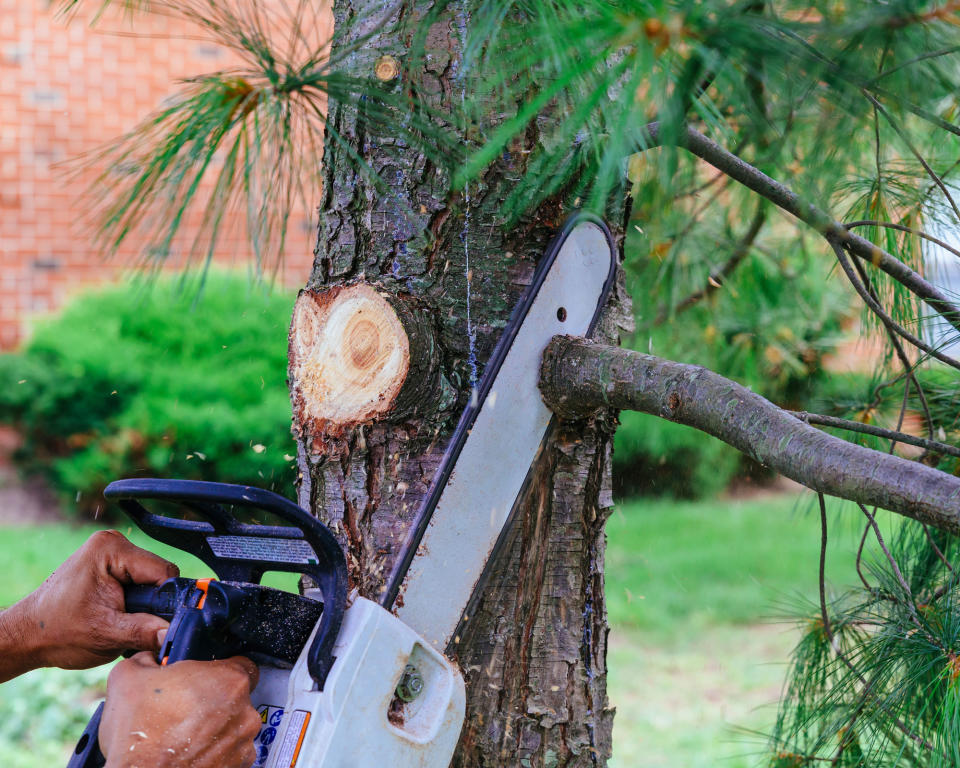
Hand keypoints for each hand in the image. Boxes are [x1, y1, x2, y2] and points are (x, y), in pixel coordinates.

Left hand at [0, 530, 177, 677]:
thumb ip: (145, 632)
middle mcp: (113, 543)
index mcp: (112, 549)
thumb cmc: (56, 632)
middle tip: (129, 624)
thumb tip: (173, 634)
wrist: (28, 636)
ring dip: (143, 604)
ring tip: (120, 621)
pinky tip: (117, 613)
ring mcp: (111, 552)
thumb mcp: (106, 635)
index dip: (163, 601)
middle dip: (151, 604)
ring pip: (151, 580)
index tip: (155, 623)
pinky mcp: (110, 563)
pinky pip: (139, 580)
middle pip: (159, 575)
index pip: (163, 572)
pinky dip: (134, 600)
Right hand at [100, 652, 260, 767]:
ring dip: (214, 728)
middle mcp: (245, 711)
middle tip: (186, 707)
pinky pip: (230, 753)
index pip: (240, 664)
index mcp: (229, 680)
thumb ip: (147, 659)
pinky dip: (214, 753)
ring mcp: (243, 743)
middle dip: (214, 701)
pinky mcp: (237, 766)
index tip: (201, 679)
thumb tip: (149, 659)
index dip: (218, 670)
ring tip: (183, 734)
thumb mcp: (128, 677)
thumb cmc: (139, 736)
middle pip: (236, 697)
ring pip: (233, 726)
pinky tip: (190, 752)